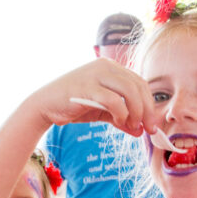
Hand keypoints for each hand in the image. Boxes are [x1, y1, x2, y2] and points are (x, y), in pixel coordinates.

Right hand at [28, 58, 156, 136]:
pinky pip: (113, 100)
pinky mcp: (87, 86)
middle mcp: (106, 66)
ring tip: (132, 126)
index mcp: (111, 68)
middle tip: (149, 129)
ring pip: (130, 91)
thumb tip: (140, 131)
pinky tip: (119, 121)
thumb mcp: (102, 111)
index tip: (151, 125)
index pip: (140, 83)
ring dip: (136, 112)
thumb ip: (121, 118)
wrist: (44, 105)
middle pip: (139, 86)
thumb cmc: (73, 106)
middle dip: (147, 110)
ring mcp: (96, 74)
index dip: (149, 104)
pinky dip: (121, 113)